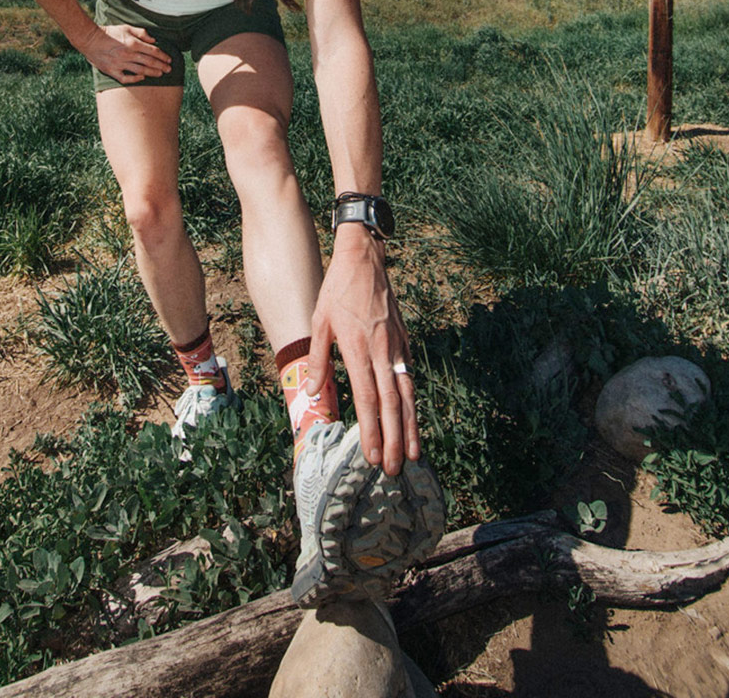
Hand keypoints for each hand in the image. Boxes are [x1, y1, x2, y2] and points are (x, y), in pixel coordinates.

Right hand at [83, 23, 171, 82]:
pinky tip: (142, 77)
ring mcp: (120, 64)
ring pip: (141, 70)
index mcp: (133, 43)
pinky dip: (135, 79)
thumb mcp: (126, 27)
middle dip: (161, 66)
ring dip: (152, 73)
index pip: (153, 51)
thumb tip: (153, 40)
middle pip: (149, 62)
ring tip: (160, 74)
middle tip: (169, 70)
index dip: (163, 56)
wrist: (90, 39)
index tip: (169, 59)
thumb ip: (141, 33)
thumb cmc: (109, 32)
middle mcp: (128, 55)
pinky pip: (126, 78)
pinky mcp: (112, 71)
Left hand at [306, 225, 418, 474]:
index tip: (373, 455)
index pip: (368, 399)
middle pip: (393, 405)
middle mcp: (382, 352)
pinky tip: (413, 421)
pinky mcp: (404, 343)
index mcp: (358, 349)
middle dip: (395, 440)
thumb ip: (318, 358)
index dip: (372, 430)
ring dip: (411, 428)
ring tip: (414, 456)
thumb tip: (314, 391)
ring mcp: (397, 348)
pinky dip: (413, 403)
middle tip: (394, 470)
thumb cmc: (337, 290)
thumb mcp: (319, 321)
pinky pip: (409, 378)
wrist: (365, 259)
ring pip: (408, 395)